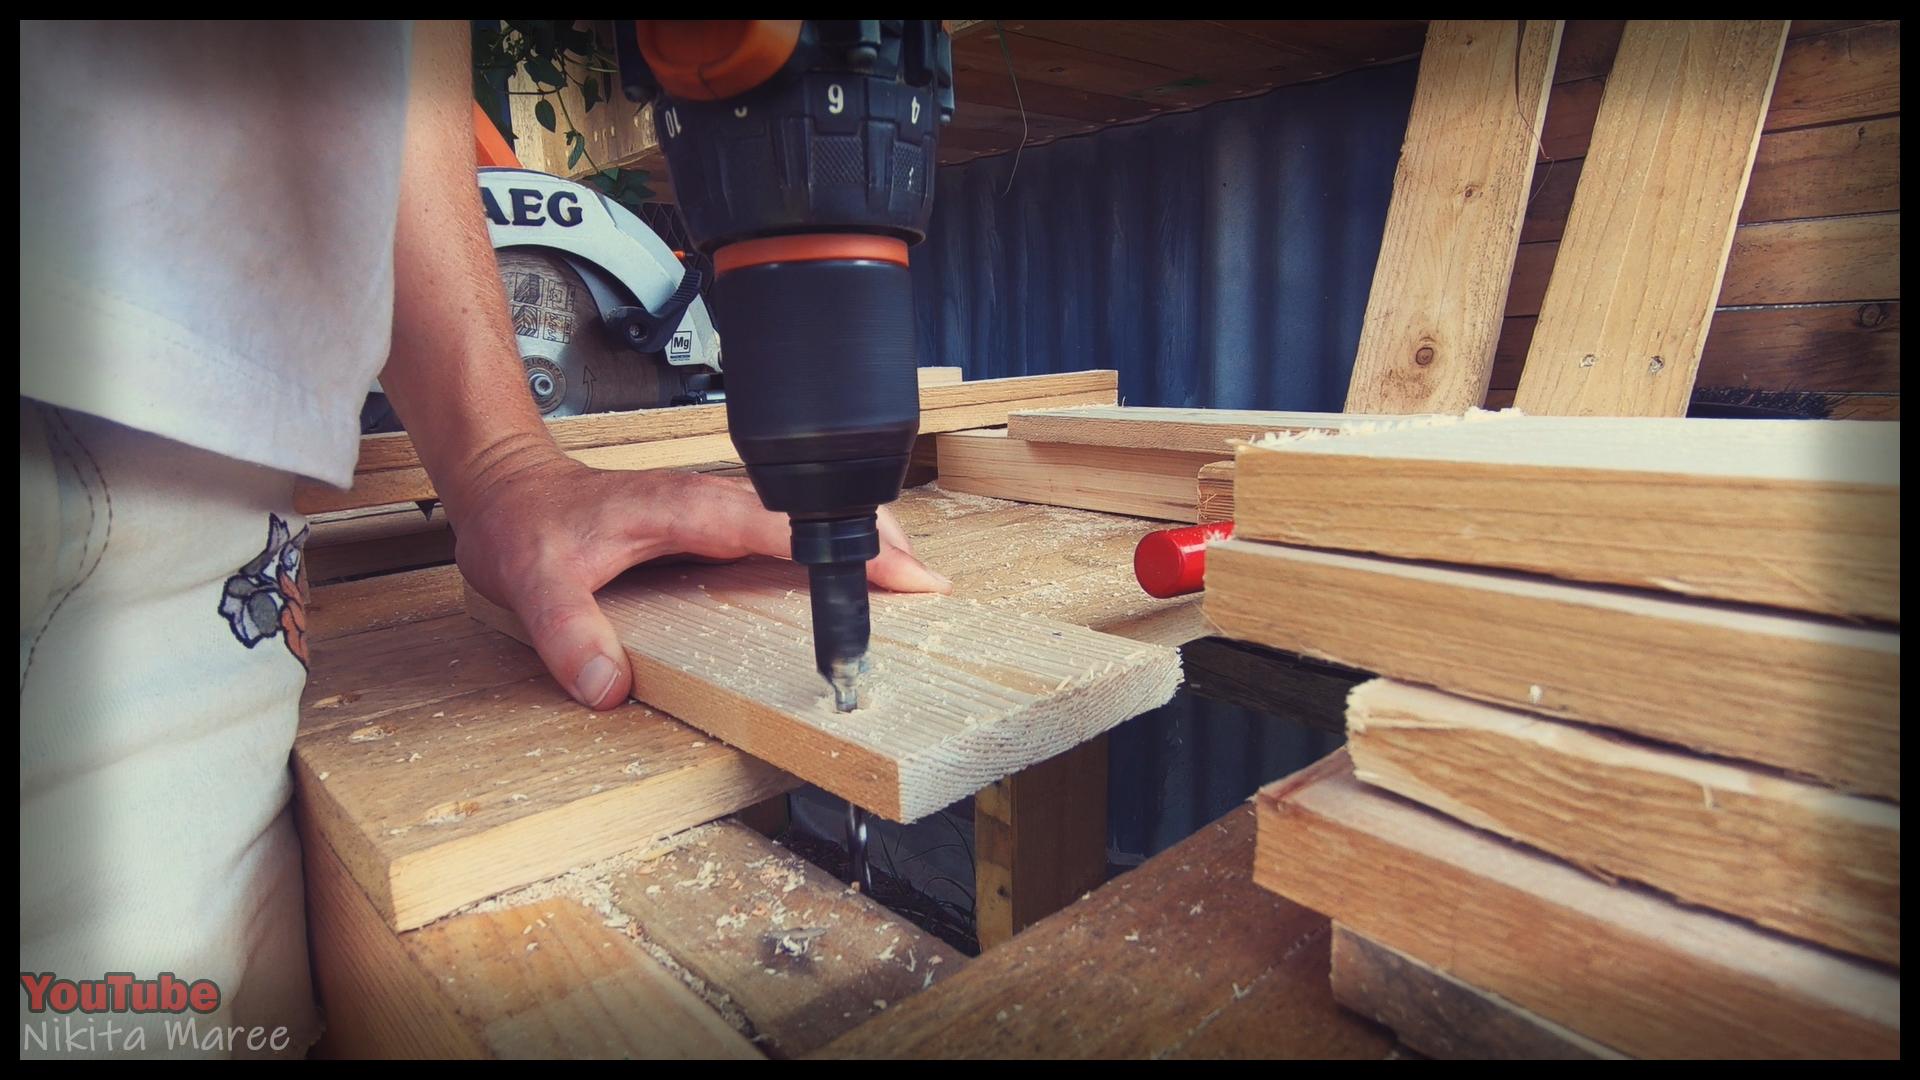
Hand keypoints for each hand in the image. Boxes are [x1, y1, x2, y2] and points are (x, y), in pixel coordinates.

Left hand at [448, 449, 951, 709]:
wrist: (507, 487)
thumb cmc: (527, 527)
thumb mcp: (535, 585)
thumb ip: (570, 634)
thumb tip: (608, 686)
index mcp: (687, 508)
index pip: (784, 524)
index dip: (842, 546)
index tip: (892, 574)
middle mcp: (712, 499)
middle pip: (816, 508)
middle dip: (878, 538)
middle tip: (927, 584)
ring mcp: (718, 505)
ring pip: (809, 512)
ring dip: (862, 536)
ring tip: (911, 577)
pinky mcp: (716, 517)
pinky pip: (788, 525)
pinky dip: (830, 540)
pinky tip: (851, 568)